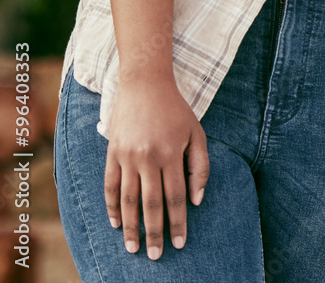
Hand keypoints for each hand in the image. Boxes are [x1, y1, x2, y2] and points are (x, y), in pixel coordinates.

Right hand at [104, 74, 209, 259]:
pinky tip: (116, 223)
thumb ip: (200, 166)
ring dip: (130, 227)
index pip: (176, 197)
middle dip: (154, 233)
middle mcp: (148, 157)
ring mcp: (127, 156)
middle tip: (156, 255)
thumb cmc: (176, 110)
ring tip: (133, 248)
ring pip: (128, 200)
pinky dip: (112, 206)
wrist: (145, 84)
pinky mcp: (112, 153)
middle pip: (151, 204)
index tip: (179, 243)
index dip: (178, 222)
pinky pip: (110, 186)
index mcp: (171, 153)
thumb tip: (197, 200)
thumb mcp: (196, 132)